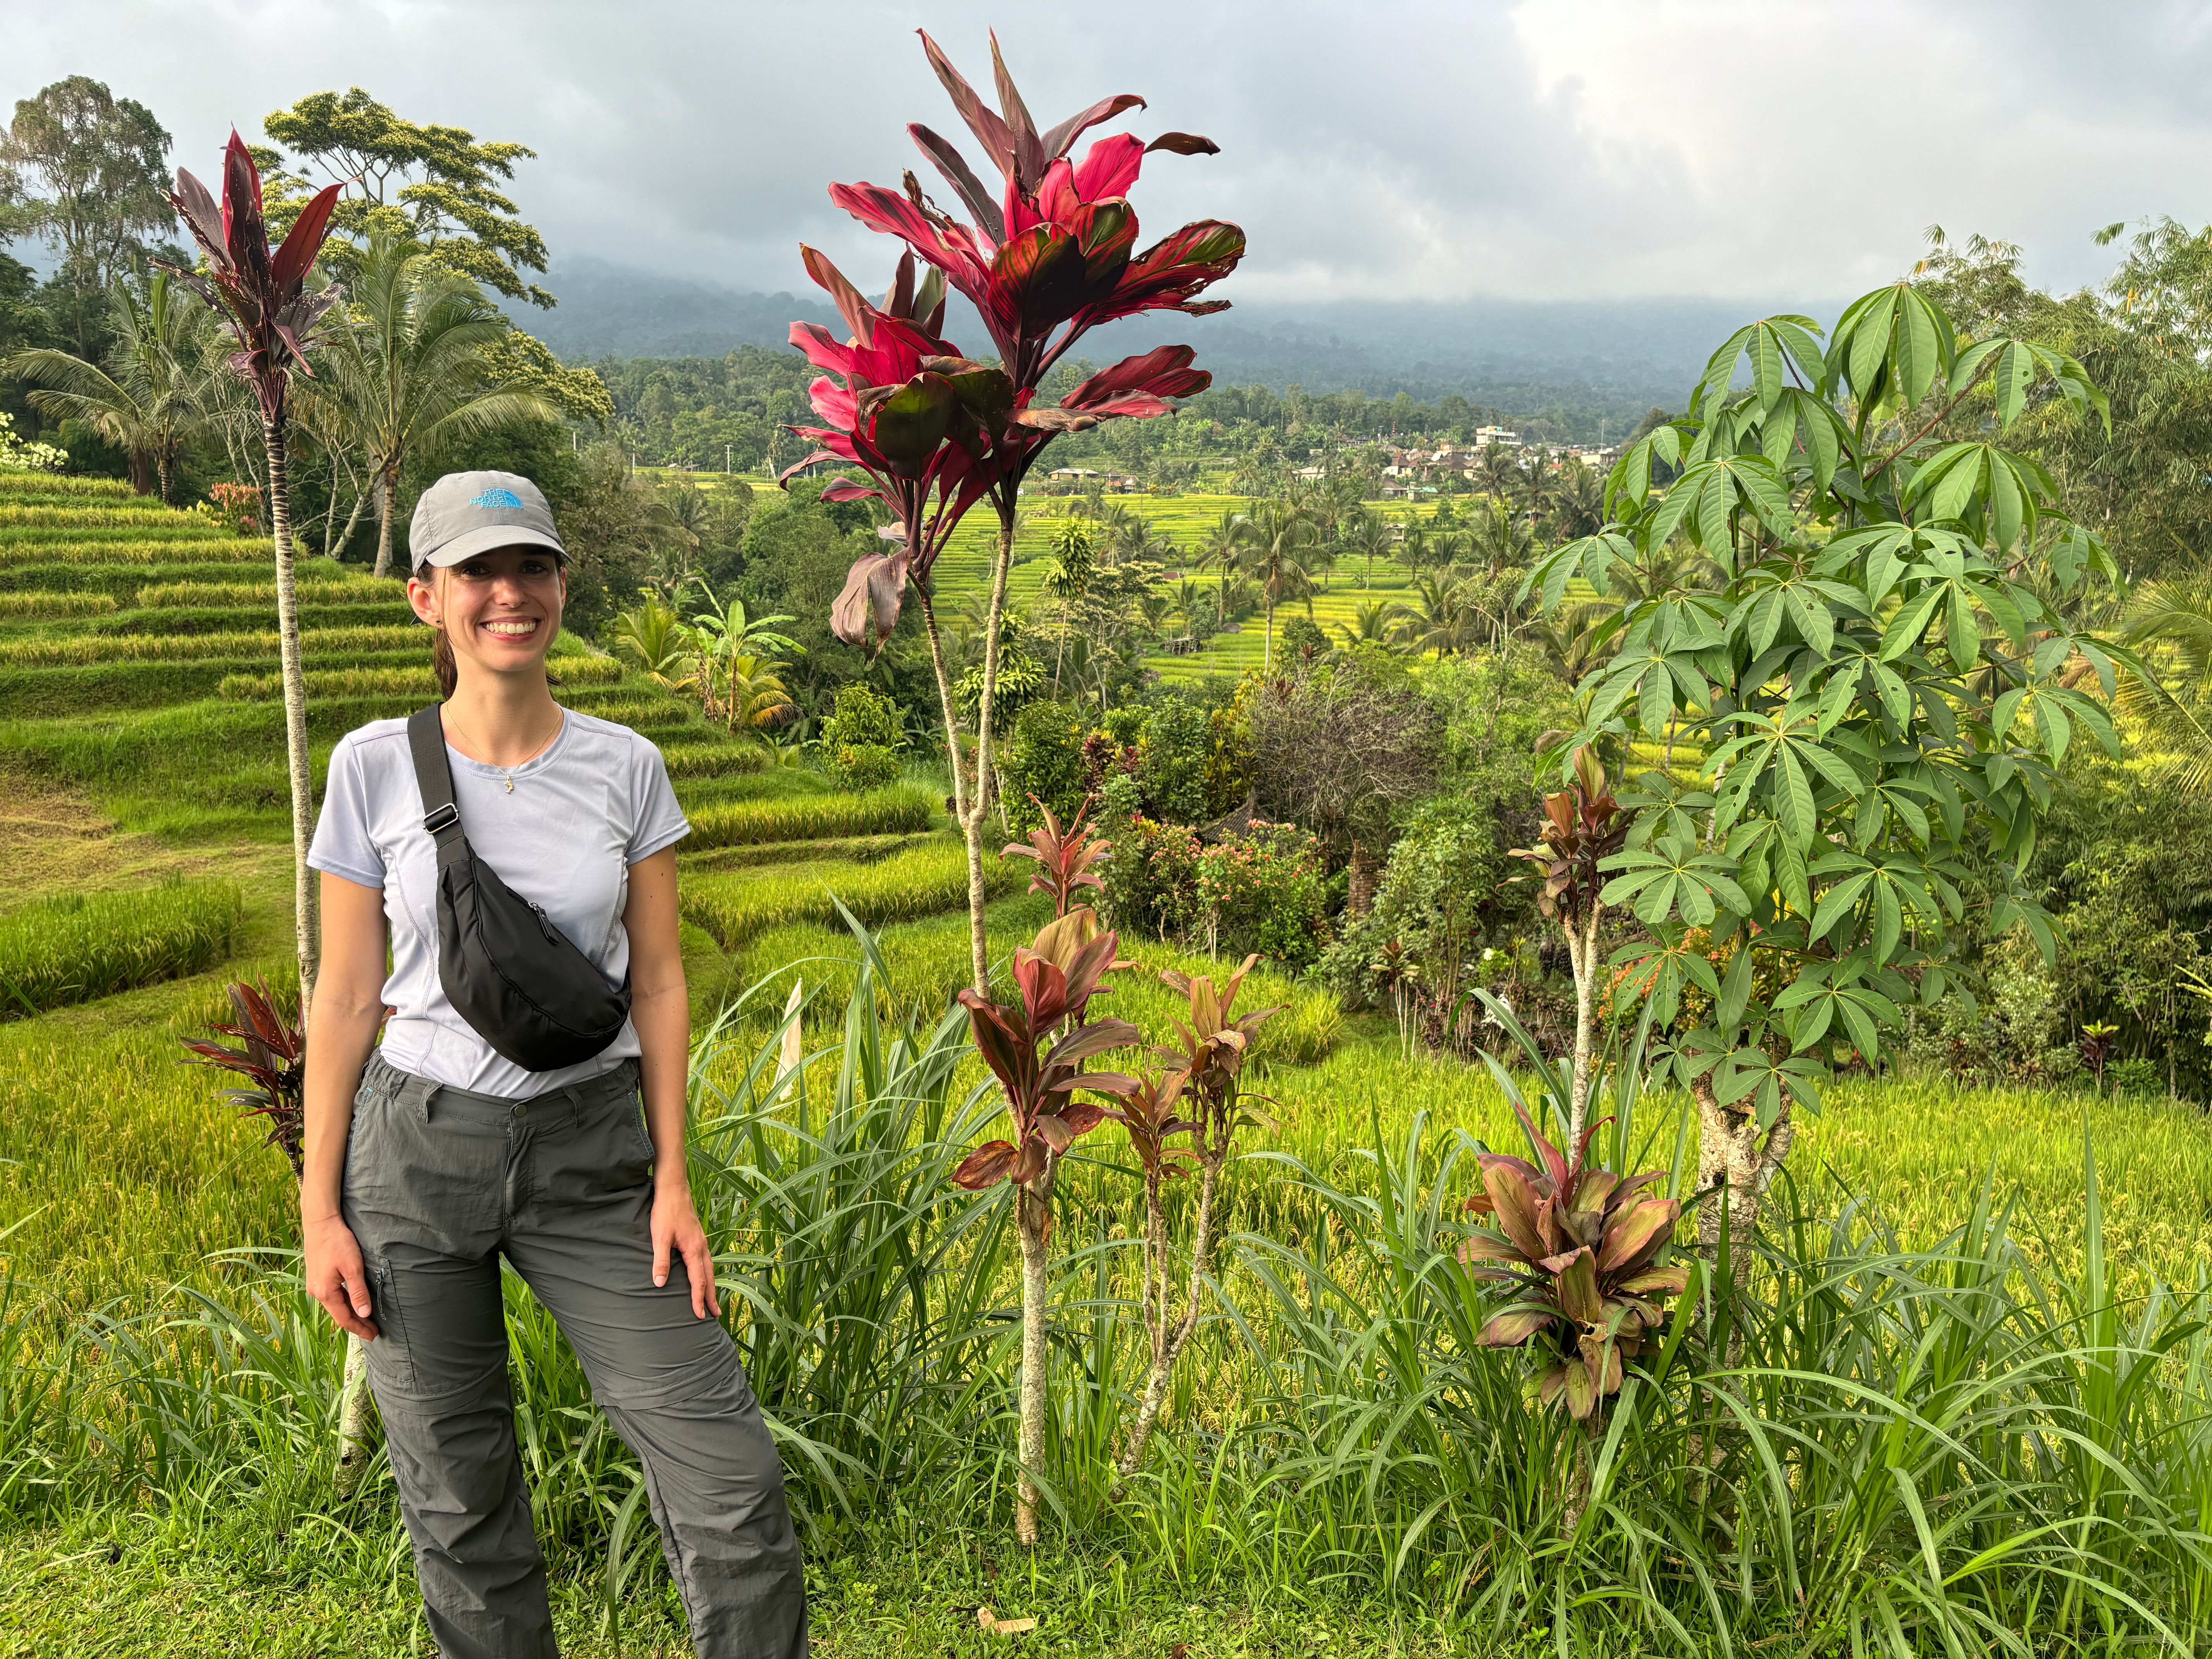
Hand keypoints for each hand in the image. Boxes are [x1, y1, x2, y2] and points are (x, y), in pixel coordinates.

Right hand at [304, 1211, 377, 1340]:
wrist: (321, 1223)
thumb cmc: (338, 1242)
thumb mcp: (352, 1267)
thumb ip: (358, 1291)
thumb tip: (364, 1314)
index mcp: (325, 1292)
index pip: (344, 1319)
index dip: (359, 1329)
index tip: (373, 1336)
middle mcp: (316, 1292)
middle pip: (338, 1315)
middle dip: (356, 1324)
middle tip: (373, 1332)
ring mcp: (315, 1285)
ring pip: (335, 1306)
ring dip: (350, 1314)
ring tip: (366, 1320)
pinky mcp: (317, 1277)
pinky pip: (331, 1296)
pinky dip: (343, 1303)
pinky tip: (352, 1303)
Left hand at [651, 1181, 720, 1319]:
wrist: (673, 1189)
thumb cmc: (665, 1212)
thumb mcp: (659, 1237)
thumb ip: (660, 1261)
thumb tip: (659, 1284)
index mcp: (694, 1249)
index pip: (698, 1280)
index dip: (698, 1299)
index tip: (700, 1315)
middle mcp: (702, 1246)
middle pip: (709, 1276)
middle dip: (711, 1296)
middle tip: (715, 1314)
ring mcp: (701, 1241)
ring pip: (709, 1268)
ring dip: (711, 1285)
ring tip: (711, 1299)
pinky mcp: (697, 1237)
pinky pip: (706, 1260)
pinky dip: (707, 1272)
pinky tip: (703, 1274)